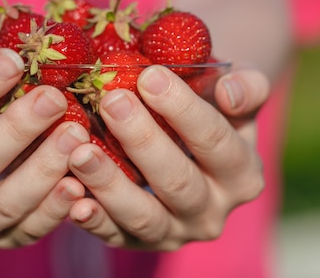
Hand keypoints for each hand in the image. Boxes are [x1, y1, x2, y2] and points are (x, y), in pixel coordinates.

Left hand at [66, 65, 268, 249]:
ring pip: (144, 216)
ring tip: (81, 150)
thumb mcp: (236, 93)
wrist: (185, 144)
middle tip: (111, 102)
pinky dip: (93, 219)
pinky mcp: (138, 243)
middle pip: (178, 181)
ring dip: (110, 183)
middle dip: (142, 139)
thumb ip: (247, 87)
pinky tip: (71, 197)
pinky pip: (114, 235)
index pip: (216, 142)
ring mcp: (175, 232)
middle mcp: (213, 211)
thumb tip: (229, 93)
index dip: (183, 109)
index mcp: (243, 174)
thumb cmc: (209, 109)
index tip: (149, 75)